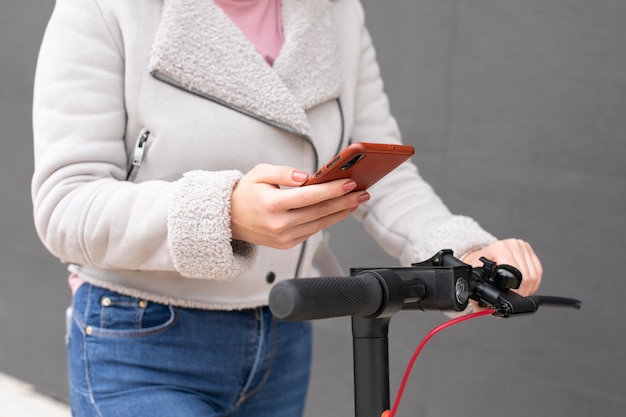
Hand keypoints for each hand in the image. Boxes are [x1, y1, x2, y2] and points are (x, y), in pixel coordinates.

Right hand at [230, 164, 369, 248]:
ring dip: (341, 212)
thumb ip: (283, 172)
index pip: (309, 196)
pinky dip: (328, 221)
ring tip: (357, 201)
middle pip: (320, 212)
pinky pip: (312, 231)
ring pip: (320, 224)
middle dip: (344, 201)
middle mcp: (279, 224)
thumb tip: (305, 177)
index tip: (349, 183)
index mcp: (272, 205)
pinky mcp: (286, 244)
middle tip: (363, 192)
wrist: (229, 219)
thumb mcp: (259, 173)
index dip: (332, 190)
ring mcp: (283, 237)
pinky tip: (339, 211)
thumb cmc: (246, 193)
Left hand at [462, 238, 542, 296]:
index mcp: (498, 249)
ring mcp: (522, 247)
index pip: (515, 272)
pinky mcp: (529, 251)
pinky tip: (523, 285)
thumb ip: (479, 293)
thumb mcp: (476, 278)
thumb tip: (485, 308)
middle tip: (513, 297)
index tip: (509, 297)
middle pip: (527, 276)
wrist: (481, 255)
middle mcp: (512, 245)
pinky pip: (538, 271)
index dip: (514, 289)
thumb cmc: (478, 265)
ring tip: (517, 292)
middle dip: (522, 292)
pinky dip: (533, 282)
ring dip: (528, 288)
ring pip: (535, 275)